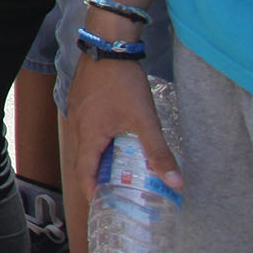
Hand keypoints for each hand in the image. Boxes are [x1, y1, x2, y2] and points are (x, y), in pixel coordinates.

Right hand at [65, 39, 181, 196]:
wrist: (107, 45)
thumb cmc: (123, 82)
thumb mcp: (145, 119)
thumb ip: (158, 152)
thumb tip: (176, 182)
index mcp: (88, 136)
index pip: (85, 174)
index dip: (92, 193)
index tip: (102, 207)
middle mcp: (77, 127)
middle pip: (84, 161)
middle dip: (97, 178)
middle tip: (115, 192)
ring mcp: (76, 112)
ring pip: (84, 144)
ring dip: (97, 159)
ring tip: (116, 169)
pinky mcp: (81, 101)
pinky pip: (85, 130)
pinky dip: (96, 142)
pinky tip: (113, 138)